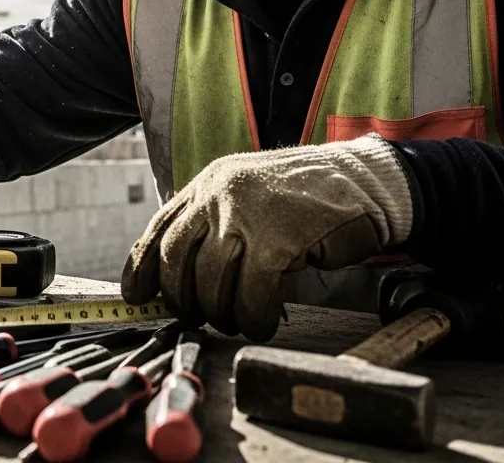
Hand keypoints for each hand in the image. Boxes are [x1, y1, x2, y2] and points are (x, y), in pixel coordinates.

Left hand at [120, 134, 413, 339]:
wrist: (365, 183)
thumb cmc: (306, 199)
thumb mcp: (247, 197)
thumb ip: (214, 225)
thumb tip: (180, 280)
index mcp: (208, 183)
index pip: (159, 229)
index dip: (142, 268)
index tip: (138, 296)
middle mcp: (220, 194)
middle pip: (177, 261)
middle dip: (184, 300)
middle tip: (200, 317)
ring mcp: (247, 215)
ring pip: (211, 283)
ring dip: (222, 313)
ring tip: (238, 320)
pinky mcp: (278, 240)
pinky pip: (252, 295)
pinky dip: (255, 317)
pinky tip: (264, 320)